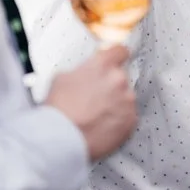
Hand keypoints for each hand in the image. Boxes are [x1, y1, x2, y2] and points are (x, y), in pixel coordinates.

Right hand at [46, 45, 137, 161]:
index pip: (120, 51)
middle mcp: (119, 79)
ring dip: (115, 104)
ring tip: (95, 116)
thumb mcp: (62, 77)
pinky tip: (101, 126)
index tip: (116, 61)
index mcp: (103, 64)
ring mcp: (127, 101)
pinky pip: (127, 117)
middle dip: (110, 86)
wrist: (62, 138)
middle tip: (94, 98)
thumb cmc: (59, 110)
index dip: (116, 57)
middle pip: (120, 78)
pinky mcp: (131, 121)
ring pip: (125, 98)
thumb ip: (82, 70)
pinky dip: (118, 121)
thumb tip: (85, 73)